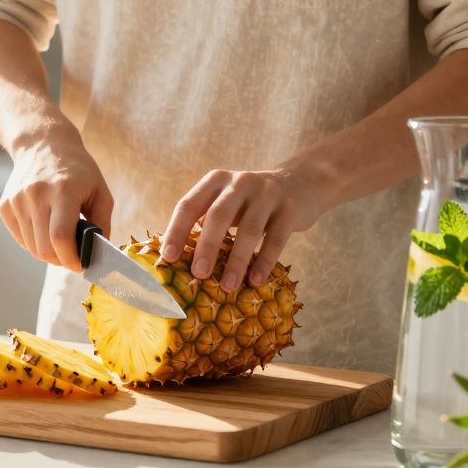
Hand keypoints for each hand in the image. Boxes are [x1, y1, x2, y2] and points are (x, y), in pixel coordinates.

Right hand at [0, 139, 113, 271]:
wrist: (43, 144)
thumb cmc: (77, 170)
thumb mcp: (100, 191)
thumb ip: (102, 223)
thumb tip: (97, 254)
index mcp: (63, 189)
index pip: (60, 237)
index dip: (71, 259)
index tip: (80, 265)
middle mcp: (36, 194)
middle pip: (44, 248)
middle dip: (61, 260)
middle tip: (72, 257)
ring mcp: (17, 200)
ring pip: (32, 248)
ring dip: (48, 252)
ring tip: (60, 240)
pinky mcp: (5, 206)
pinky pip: (21, 239)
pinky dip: (34, 242)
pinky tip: (44, 228)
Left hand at [160, 168, 324, 291]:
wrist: (299, 183)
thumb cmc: (249, 202)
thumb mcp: (225, 201)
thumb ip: (203, 220)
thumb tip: (174, 257)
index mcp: (215, 181)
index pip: (188, 205)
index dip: (176, 231)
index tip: (168, 257)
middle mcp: (239, 182)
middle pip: (218, 215)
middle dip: (207, 246)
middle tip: (199, 274)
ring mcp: (267, 194)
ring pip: (249, 229)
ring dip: (237, 260)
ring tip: (228, 286)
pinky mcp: (290, 209)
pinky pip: (276, 238)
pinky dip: (265, 261)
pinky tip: (256, 280)